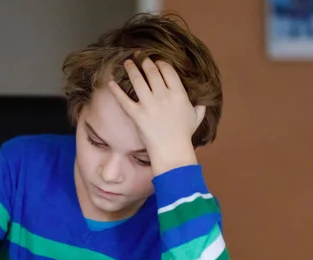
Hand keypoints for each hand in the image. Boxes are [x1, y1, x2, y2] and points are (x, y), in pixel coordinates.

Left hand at [108, 58, 205, 174]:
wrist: (171, 150)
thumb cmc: (184, 135)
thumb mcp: (196, 118)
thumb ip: (199, 107)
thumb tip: (202, 102)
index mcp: (178, 93)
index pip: (167, 70)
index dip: (160, 63)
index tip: (156, 61)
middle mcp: (163, 95)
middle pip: (152, 72)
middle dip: (145, 62)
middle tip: (139, 57)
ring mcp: (149, 105)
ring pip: (137, 81)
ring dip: (131, 69)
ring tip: (127, 63)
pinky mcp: (137, 115)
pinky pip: (124, 100)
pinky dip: (116, 90)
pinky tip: (110, 83)